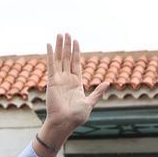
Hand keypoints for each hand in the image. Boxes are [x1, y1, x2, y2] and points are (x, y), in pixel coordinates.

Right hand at [37, 33, 109, 153]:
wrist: (64, 123)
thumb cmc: (76, 117)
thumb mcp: (90, 103)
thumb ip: (97, 92)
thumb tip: (108, 83)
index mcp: (76, 83)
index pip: (76, 63)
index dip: (76, 52)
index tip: (76, 41)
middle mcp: (67, 79)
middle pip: (67, 58)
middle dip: (67, 46)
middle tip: (67, 33)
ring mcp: (59, 79)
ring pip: (59, 59)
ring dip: (59, 46)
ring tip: (60, 34)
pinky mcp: (52, 81)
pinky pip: (51, 65)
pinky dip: (50, 54)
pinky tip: (49, 44)